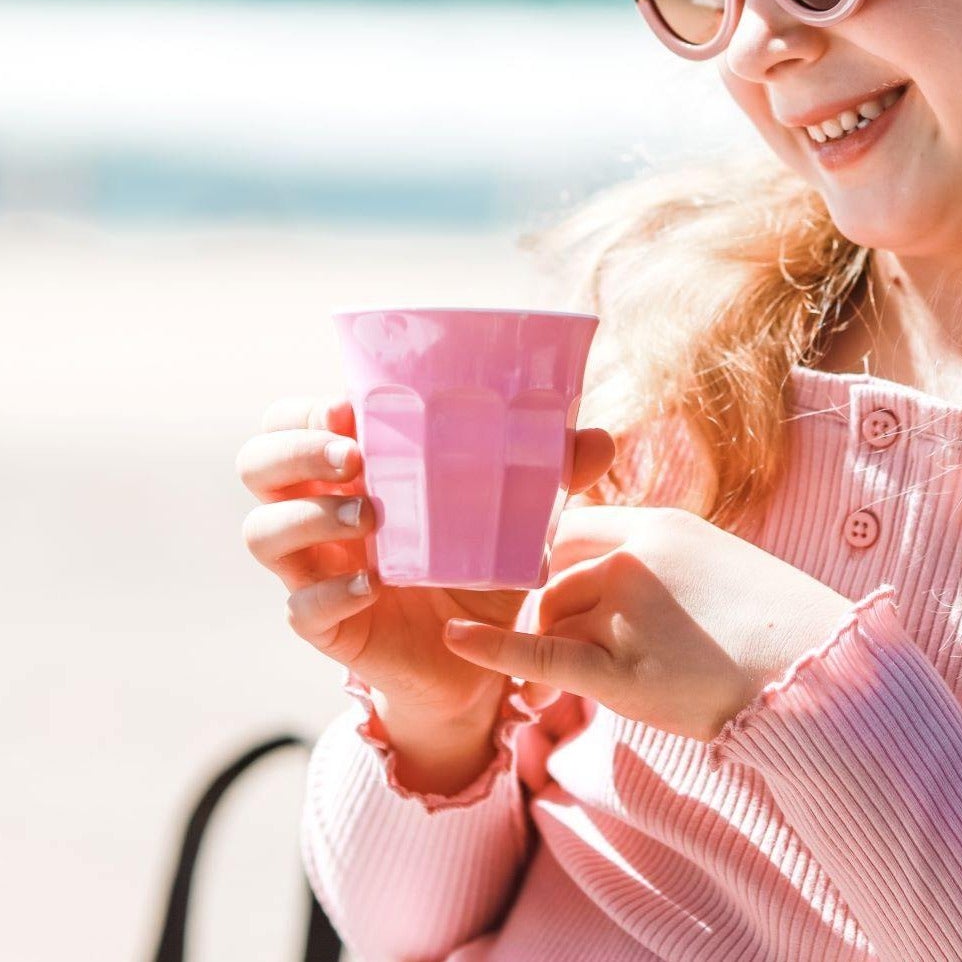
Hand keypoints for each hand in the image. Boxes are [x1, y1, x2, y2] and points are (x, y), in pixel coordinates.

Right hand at [237, 394, 617, 724]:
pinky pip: (299, 606)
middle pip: (258, 467)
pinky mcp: (326, 626)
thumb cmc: (482, 564)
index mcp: (352, 471)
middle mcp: (319, 514)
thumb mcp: (516, 515)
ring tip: (373, 516)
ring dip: (308, 515)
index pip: (292, 421)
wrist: (475, 657)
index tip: (348, 406)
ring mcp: (314, 569)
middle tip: (353, 456)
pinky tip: (371, 583)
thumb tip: (601, 438)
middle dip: (294, 451)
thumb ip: (551, 473)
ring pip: (262, 531)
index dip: (303, 410)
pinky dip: (328, 590)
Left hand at [440, 504, 856, 742]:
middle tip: (575, 637)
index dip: (557, 558)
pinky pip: (543, 657)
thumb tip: (626, 574)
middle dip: (549, 605)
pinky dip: (495, 652)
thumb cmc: (776, 624)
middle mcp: (636, 559)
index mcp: (661, 526)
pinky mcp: (622, 673)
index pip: (575, 529)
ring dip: (558, 647)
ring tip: (607, 674)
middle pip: (552, 573)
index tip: (552, 581)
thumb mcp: (717, 564)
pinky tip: (456, 643)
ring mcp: (627, 613)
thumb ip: (662, 561)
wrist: (818, 674)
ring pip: (552, 620)